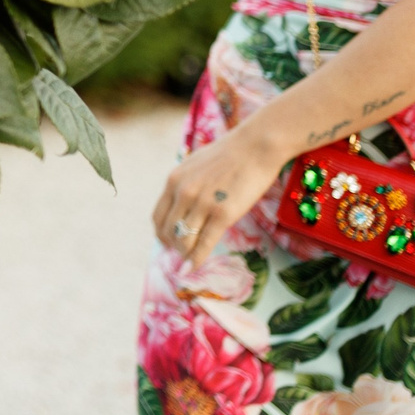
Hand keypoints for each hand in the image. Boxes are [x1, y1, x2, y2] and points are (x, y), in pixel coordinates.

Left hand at [151, 128, 288, 269]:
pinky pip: (204, 243)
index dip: (162, 233)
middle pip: (168, 231)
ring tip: (189, 261)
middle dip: (173, 246)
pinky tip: (193, 268)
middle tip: (181, 254)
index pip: (159, 216)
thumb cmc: (230, 155)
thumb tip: (181, 203)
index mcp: (174, 180)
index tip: (167, 242)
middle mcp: (183, 192)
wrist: (256, 146)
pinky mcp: (223, 214)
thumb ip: (186, 184)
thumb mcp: (196, 165)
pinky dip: (196, 259)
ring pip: (184, 240)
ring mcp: (202, 204)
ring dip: (185, 254)